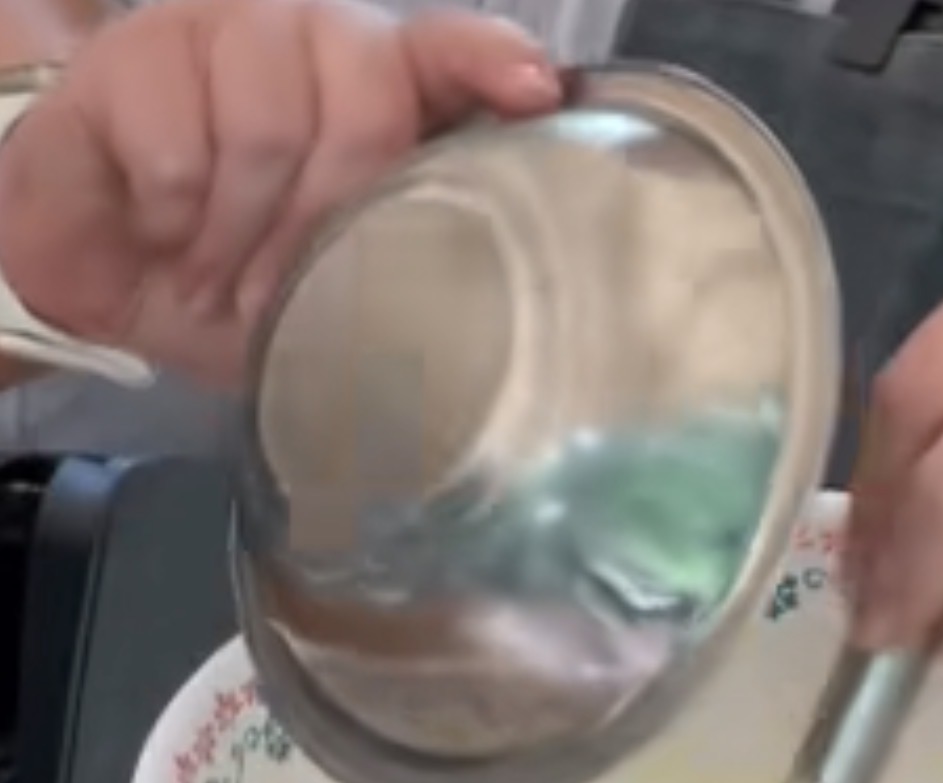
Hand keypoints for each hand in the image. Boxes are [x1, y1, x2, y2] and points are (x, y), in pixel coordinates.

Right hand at [0, 0, 559, 383]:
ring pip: (266, 125)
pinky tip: (163, 232)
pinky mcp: (135, 53)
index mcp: (372, 88)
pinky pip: (179, 147)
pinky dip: (173, 218)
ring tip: (218, 273)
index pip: (446, 49)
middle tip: (278, 287)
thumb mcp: (327, 288)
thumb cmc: (231, 281)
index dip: (489, 62)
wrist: (103, 281)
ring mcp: (219, 30)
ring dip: (240, 230)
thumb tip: (473, 281)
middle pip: (363, 94)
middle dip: (327, 213)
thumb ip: (397, 257)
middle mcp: (307, 37)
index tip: (535, 93)